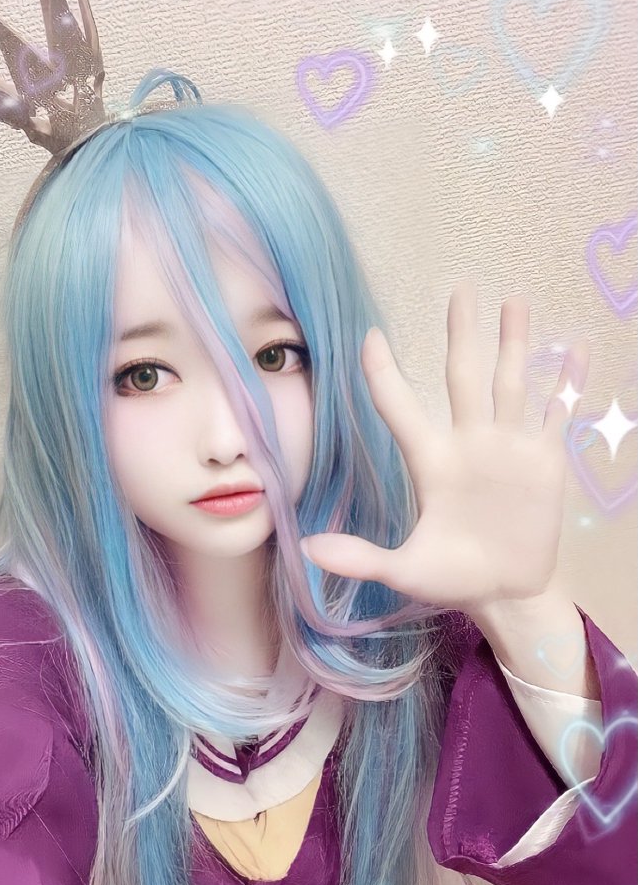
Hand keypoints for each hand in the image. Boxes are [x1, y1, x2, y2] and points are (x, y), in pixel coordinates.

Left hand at [300, 279, 589, 614]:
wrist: (505, 594)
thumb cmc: (452, 578)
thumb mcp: (404, 571)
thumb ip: (360, 558)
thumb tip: (308, 548)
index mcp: (430, 461)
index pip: (400, 405)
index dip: (383, 372)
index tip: (370, 336)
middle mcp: (468, 443)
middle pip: (463, 376)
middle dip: (462, 334)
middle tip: (461, 290)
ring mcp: (508, 447)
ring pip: (510, 383)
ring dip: (514, 344)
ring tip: (513, 302)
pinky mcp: (544, 461)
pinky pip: (556, 413)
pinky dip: (567, 383)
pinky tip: (576, 351)